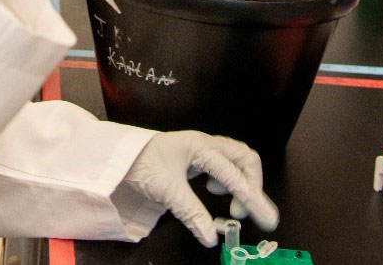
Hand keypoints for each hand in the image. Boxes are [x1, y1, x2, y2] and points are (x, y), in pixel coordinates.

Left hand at [120, 131, 277, 246]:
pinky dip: (228, 177)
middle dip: (252, 185)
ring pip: (236, 159)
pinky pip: (223, 163)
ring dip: (242, 181)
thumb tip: (212, 237)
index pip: (235, 174)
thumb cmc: (139, 163)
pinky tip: (214, 189)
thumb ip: (191, 213)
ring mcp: (200, 148)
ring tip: (233, 204)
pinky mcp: (195, 155)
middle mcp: (204, 144)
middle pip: (245, 158)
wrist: (116, 153)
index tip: (267, 219)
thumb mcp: (166, 190)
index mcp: (200, 147)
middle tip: (246, 212)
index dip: (253, 199)